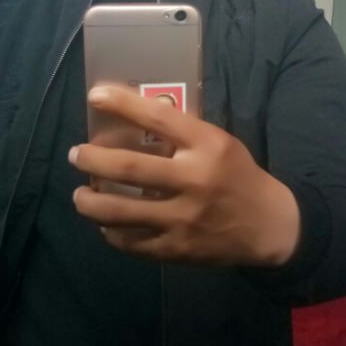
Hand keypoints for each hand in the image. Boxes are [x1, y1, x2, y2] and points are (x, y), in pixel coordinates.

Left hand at [71, 86, 300, 266]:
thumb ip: (184, 135)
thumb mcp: (220, 144)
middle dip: (91, 158)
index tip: (95, 96)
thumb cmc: (239, 177)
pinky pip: (130, 242)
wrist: (268, 226)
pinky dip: (110, 232)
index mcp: (207, 146)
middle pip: (128, 167)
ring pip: (119, 211)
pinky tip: (105, 225)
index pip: (158, 118)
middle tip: (76, 154)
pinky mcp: (176, 249)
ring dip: (89, 201)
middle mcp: (193, 180)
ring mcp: (183, 218)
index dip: (122, 104)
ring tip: (79, 195)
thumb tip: (136, 122)